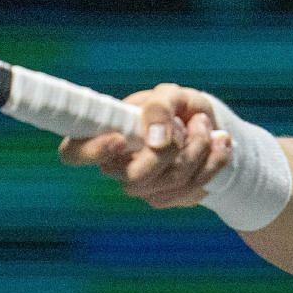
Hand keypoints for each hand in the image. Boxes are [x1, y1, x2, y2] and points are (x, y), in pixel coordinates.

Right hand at [57, 82, 232, 208]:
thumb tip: (154, 138)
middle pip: (135, 177)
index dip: (91, 151)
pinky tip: (220, 143)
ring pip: (169, 183)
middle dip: (172, 150)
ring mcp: (142, 186)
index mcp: (105, 134)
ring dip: (199, 150)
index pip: (73, 153)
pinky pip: (192, 190)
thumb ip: (159, 106)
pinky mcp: (167, 197)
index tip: (120, 138)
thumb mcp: (172, 95)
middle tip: (191, 124)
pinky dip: (213, 162)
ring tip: (205, 126)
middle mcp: (118, 165)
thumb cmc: (180, 107)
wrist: (211, 127)